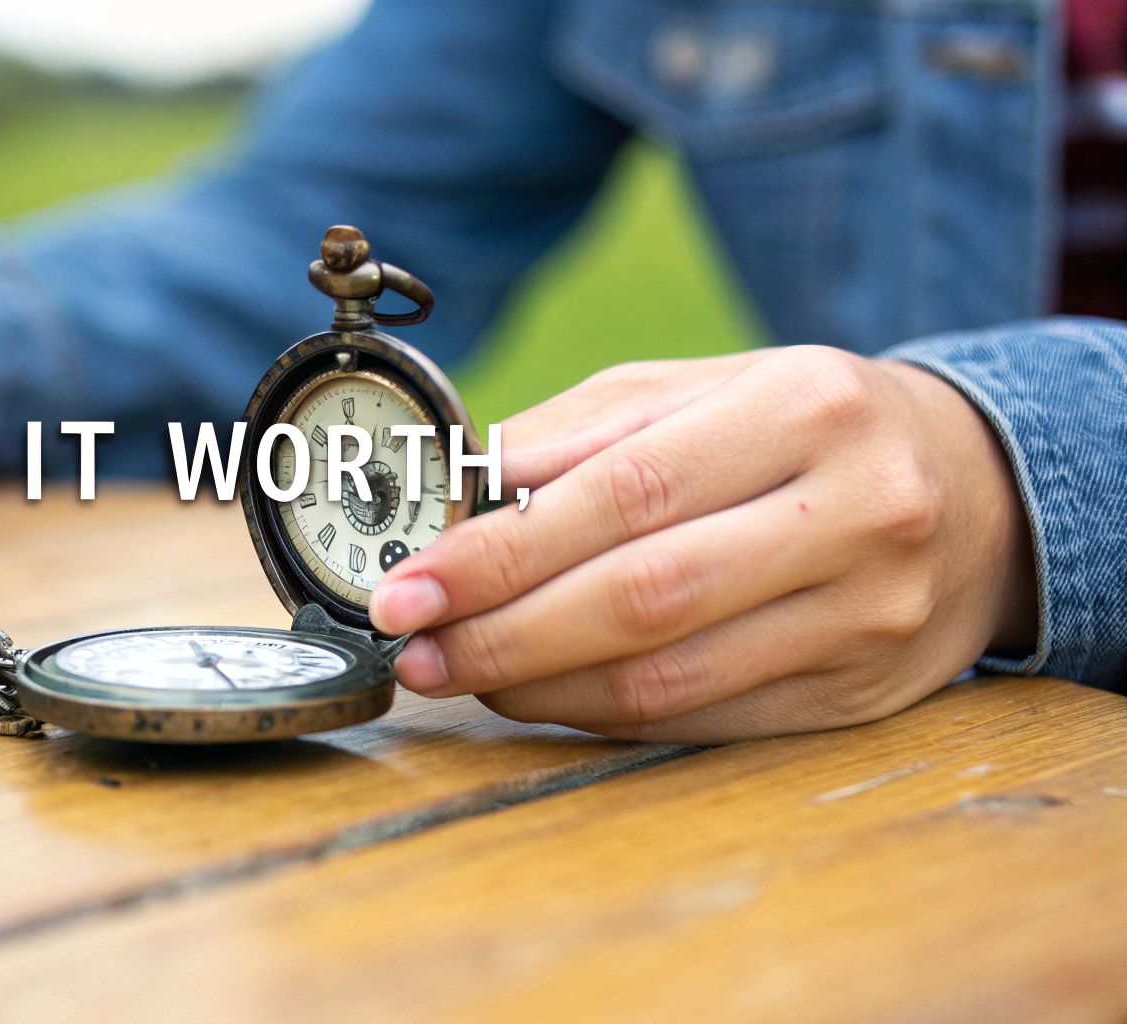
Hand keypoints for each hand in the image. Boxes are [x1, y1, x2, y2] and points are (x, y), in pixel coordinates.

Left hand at [369, 346, 1036, 742]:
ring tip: (459, 670)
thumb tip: (460, 485)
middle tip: (414, 644)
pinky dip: (602, 712)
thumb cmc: (807, 427)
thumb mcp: (705, 387)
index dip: (502, 551)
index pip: (624, 493)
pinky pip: (701, 720)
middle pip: (644, 597)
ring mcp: (866, 615)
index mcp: (802, 408)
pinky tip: (542, 691)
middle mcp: (851, 513)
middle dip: (503, 631)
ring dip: (539, 684)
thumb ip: (583, 429)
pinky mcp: (857, 694)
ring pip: (668, 677)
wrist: (975, 490)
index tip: (412, 584)